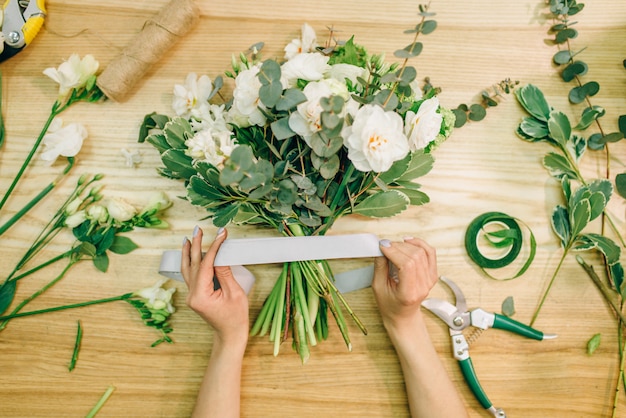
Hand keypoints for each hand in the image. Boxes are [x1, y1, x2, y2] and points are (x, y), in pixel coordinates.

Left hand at [181, 226, 248, 346]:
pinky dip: (191, 263)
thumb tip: (219, 256)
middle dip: (195, 245)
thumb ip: (225, 273)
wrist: (230, 335)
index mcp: (201, 295)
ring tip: (188, 239)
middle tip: (198, 230)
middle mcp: (192, 295)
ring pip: (187, 270)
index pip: (205, 265)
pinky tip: (191, 254)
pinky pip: (191, 276)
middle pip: (192, 265)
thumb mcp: (234, 294)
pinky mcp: (195, 296)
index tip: (221, 234)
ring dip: (188, 253)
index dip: (213, 248)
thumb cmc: (235, 318)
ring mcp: (192, 296)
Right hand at [371, 237, 438, 332]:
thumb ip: (380, 266)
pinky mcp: (432, 274)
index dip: (394, 251)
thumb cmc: (390, 305)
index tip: (382, 246)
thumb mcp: (378, 287)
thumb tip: (382, 248)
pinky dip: (420, 244)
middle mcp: (422, 286)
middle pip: (415, 256)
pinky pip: (430, 253)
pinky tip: (409, 241)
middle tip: (386, 246)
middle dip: (398, 246)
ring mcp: (430, 280)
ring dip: (406, 245)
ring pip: (422, 252)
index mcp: (408, 293)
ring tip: (394, 246)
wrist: (403, 316)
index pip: (406, 265)